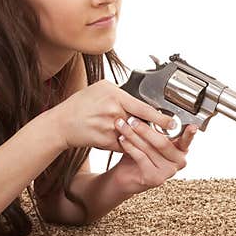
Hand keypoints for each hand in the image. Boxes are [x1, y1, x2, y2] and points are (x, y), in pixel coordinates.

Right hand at [53, 79, 176, 151]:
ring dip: (144, 139)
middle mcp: (113, 111)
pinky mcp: (106, 142)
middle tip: (168, 133)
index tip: (173, 123)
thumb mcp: (101, 89)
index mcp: (114, 96)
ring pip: (135, 137)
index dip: (161, 117)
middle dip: (155, 130)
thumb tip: (140, 98)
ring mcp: (110, 128)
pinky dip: (131, 146)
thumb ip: (121, 93)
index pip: (144, 108)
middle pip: (142, 124)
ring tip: (152, 139)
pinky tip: (134, 145)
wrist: (62, 123)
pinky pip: (126, 146)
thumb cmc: (81, 104)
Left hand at [109, 118, 197, 194]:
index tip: (192, 127)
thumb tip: (153, 113)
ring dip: (133, 135)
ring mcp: (168, 172)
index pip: (186, 140)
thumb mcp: (151, 141)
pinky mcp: (155, 178)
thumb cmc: (140, 155)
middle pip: (163, 142)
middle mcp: (179, 162)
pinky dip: (129, 146)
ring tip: (123, 126)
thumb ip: (158, 131)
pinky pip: (141, 157)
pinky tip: (122, 140)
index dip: (190, 134)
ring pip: (149, 149)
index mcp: (181, 150)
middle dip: (145, 129)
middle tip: (132, 119)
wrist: (127, 177)